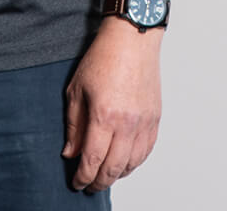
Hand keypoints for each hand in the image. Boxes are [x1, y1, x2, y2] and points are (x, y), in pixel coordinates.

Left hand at [63, 20, 161, 191]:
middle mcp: (127, 123)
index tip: (76, 183)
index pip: (92, 159)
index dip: (82, 177)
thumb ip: (74, 125)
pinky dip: (135, 162)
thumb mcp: (76, 90)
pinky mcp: (155, 118)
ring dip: (118, 174)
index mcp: (104, 115)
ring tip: (106, 176)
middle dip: (99, 182)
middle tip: (90, 186)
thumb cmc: (104, 58)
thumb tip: (71, 153)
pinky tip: (125, 163)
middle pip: (113, 167)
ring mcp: (144, 122)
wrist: (132, 39)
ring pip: (133, 162)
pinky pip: (147, 150)